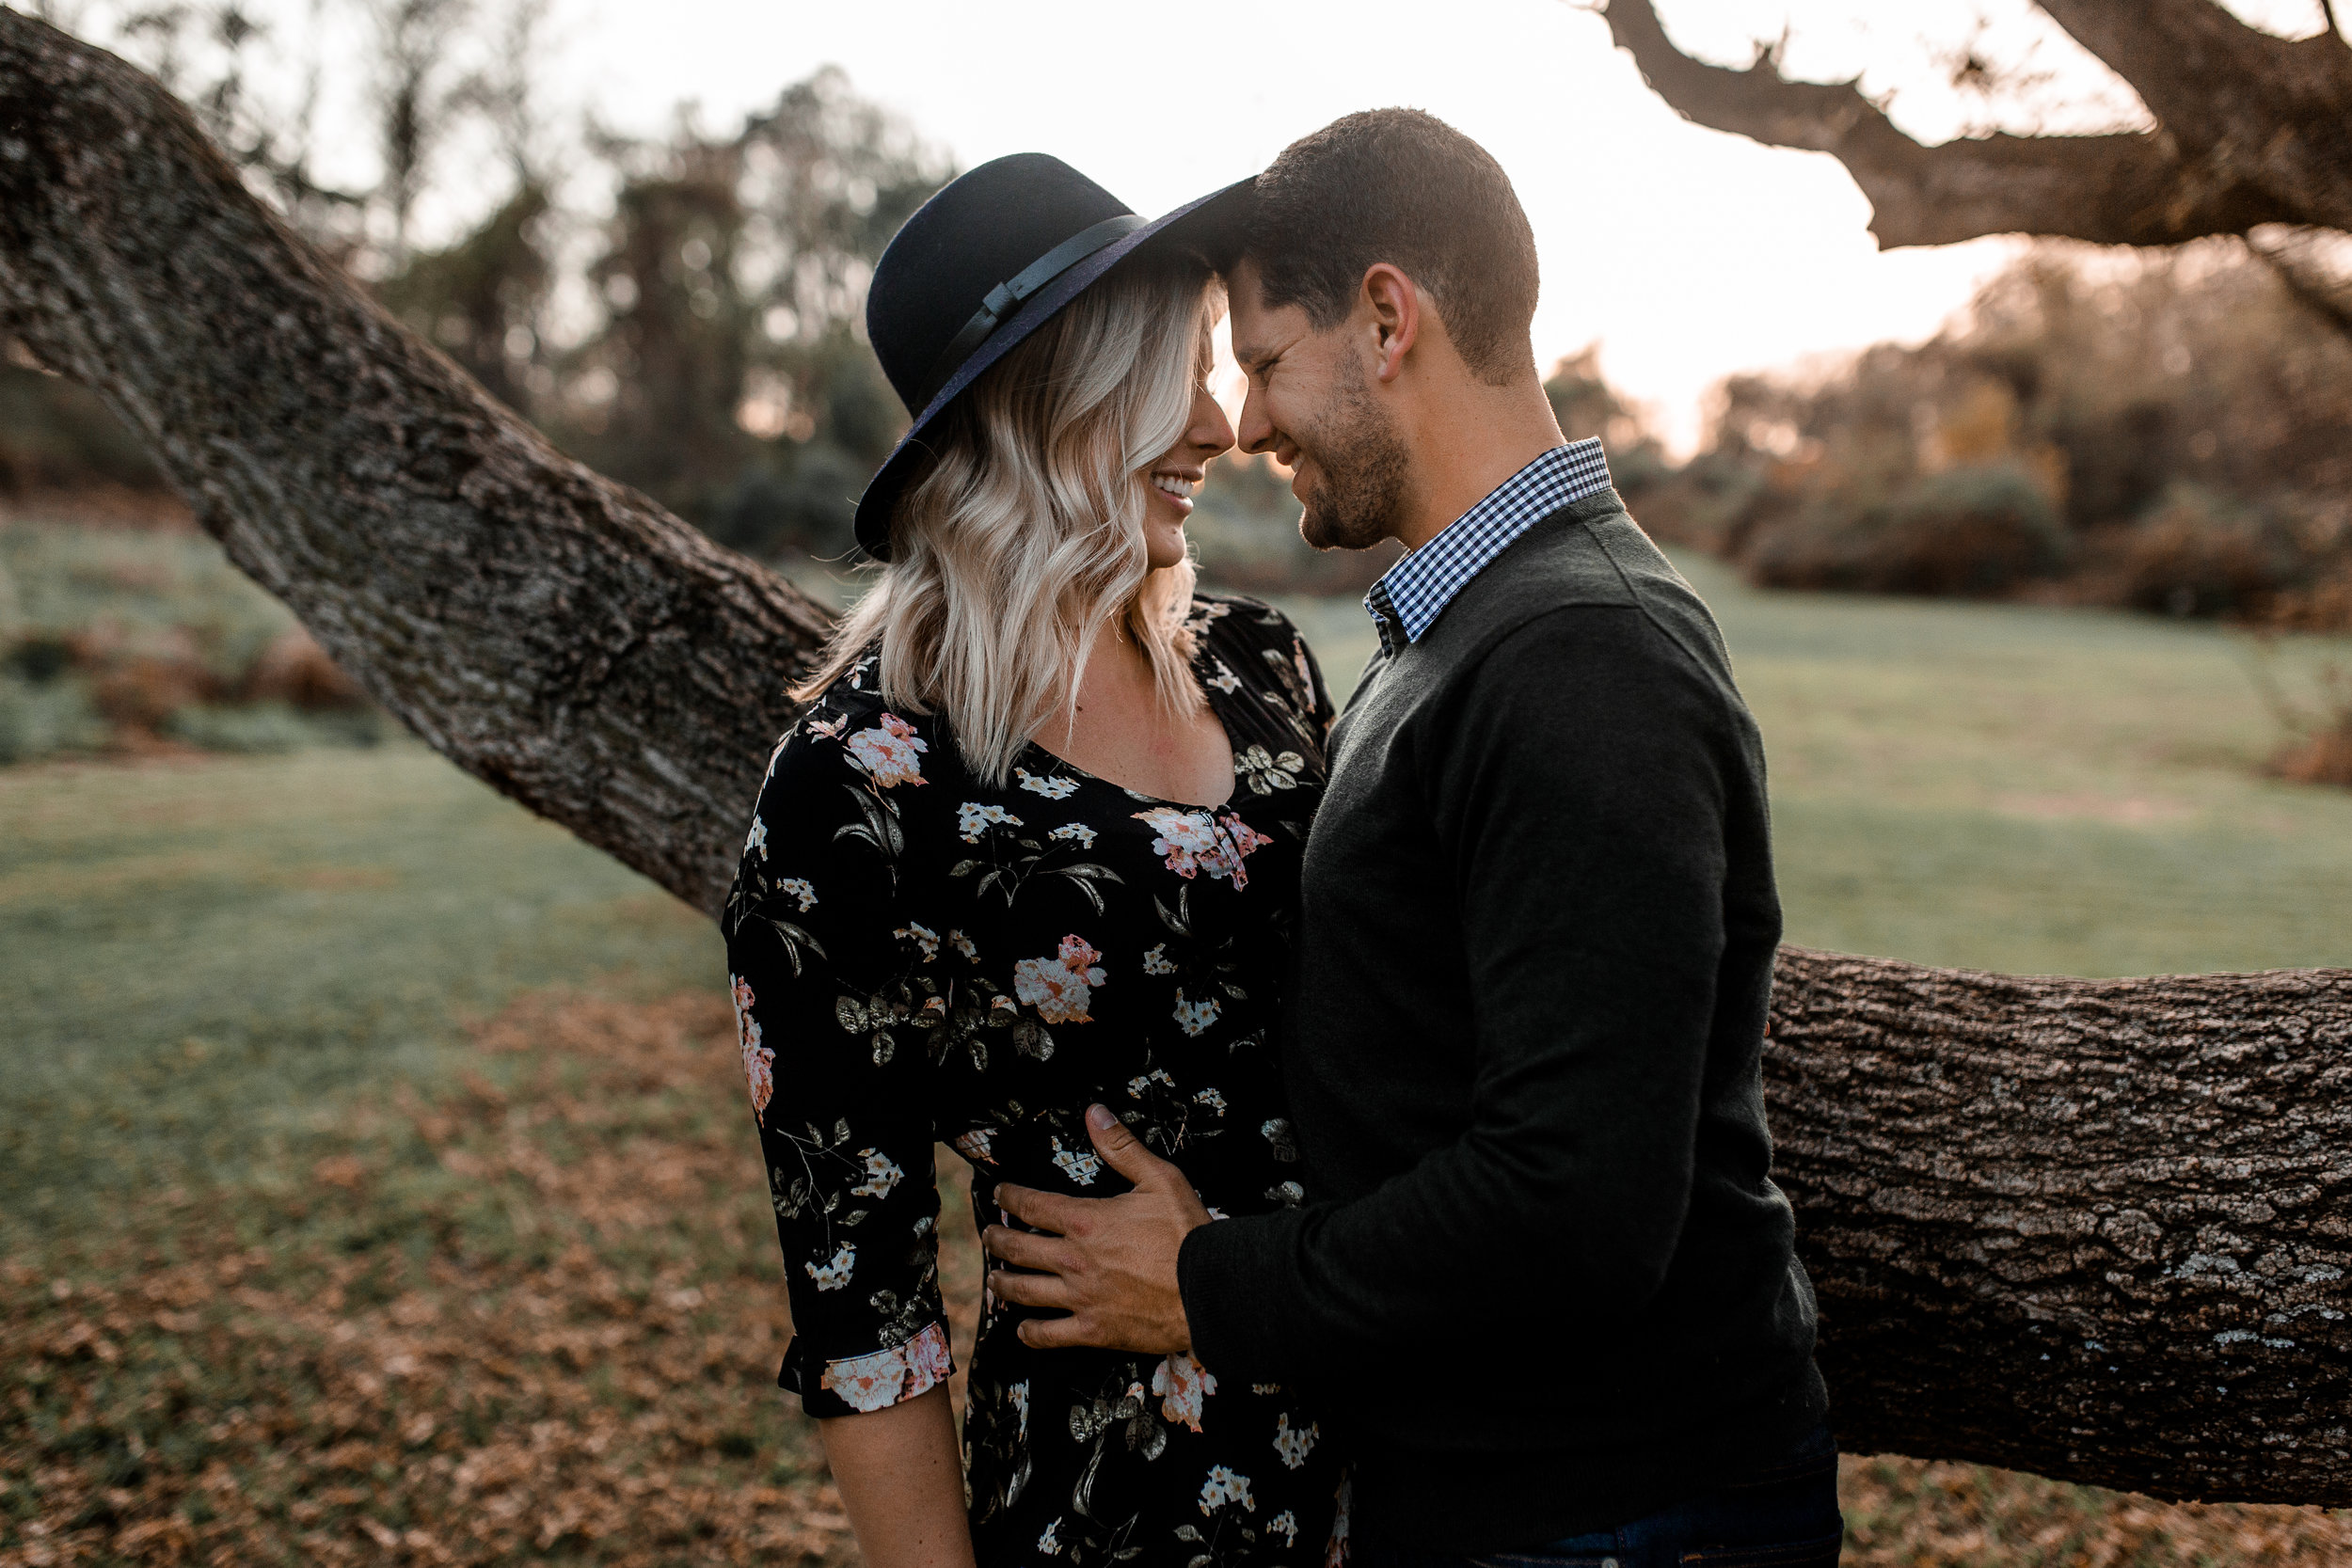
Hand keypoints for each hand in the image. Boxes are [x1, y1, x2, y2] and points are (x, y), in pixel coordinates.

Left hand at [982, 1104, 1209, 1354]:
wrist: (1209, 1291)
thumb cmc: (1187, 1235)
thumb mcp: (1160, 1179)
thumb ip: (1122, 1147)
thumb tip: (1095, 1114)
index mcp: (1086, 1222)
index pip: (1033, 1205)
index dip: (1011, 1196)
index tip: (1001, 1193)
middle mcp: (1074, 1260)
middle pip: (1018, 1249)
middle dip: (998, 1239)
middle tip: (989, 1235)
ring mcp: (1080, 1298)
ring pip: (1025, 1291)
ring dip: (1004, 1283)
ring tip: (995, 1278)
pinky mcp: (1093, 1330)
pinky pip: (1050, 1334)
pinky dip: (1031, 1332)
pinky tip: (1023, 1329)